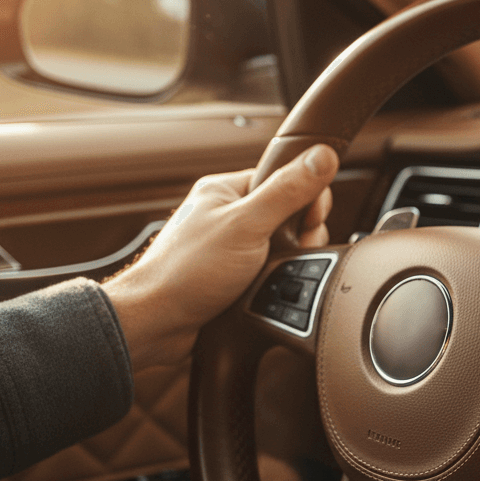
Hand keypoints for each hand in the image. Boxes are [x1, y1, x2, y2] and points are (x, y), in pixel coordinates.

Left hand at [102, 145, 338, 370]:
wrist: (157, 324)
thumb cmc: (186, 272)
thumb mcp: (247, 225)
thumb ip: (287, 191)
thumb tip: (322, 156)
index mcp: (226, 190)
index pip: (285, 179)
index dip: (306, 199)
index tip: (310, 220)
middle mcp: (228, 215)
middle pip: (289, 215)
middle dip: (300, 237)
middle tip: (286, 253)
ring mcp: (231, 246)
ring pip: (283, 247)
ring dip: (288, 263)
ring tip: (272, 276)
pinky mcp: (235, 275)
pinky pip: (271, 271)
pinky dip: (277, 281)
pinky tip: (268, 289)